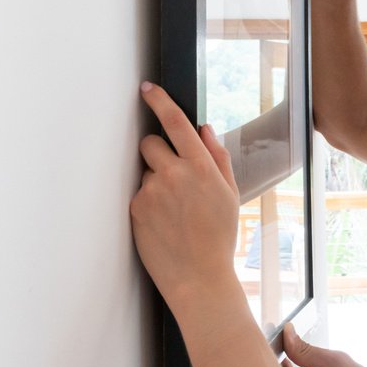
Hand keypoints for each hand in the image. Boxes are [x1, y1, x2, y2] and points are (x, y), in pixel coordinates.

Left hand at [130, 82, 241, 309]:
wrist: (198, 277)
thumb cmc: (218, 238)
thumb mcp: (230, 194)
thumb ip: (218, 157)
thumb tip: (204, 129)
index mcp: (201, 167)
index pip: (175, 122)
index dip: (159, 101)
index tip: (147, 89)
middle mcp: (174, 174)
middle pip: (150, 143)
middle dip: (158, 152)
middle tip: (172, 176)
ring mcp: (152, 191)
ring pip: (145, 171)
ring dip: (155, 180)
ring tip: (173, 210)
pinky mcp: (136, 208)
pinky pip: (139, 193)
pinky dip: (148, 202)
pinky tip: (164, 222)